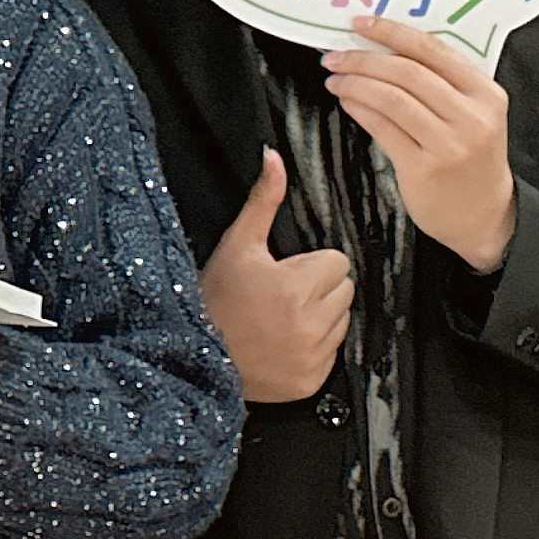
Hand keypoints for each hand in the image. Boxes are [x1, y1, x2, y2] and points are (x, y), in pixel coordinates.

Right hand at [202, 148, 354, 403]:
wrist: (194, 357)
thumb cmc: (213, 298)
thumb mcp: (237, 245)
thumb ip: (263, 200)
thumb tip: (273, 156)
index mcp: (295, 287)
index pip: (337, 262)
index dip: (310, 265)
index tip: (284, 274)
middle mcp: (308, 324)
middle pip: (344, 290)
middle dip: (319, 289)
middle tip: (282, 296)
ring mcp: (311, 357)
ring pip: (342, 320)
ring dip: (320, 317)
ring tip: (281, 319)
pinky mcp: (311, 381)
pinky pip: (332, 353)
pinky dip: (314, 348)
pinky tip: (283, 343)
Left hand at [324, 16, 516, 270]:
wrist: (484, 215)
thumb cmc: (472, 158)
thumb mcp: (475, 113)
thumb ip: (444, 83)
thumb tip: (386, 48)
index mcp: (486, 93)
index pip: (433, 50)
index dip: (392, 32)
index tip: (362, 24)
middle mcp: (471, 116)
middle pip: (408, 72)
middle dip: (364, 58)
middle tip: (336, 56)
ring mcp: (449, 144)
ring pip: (392, 99)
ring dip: (356, 83)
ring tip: (335, 78)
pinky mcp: (424, 168)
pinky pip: (384, 129)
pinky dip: (360, 109)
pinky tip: (347, 101)